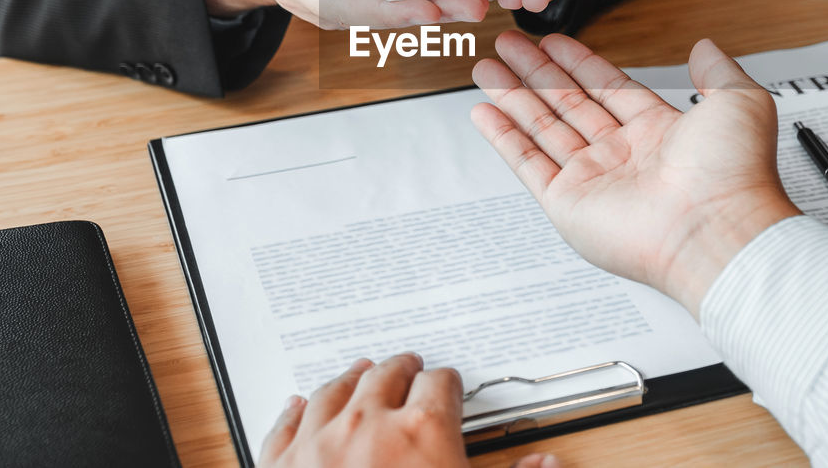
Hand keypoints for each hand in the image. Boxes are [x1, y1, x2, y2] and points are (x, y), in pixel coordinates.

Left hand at [256, 354, 559, 467]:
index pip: (441, 383)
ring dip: (352, 378)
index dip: (449, 385)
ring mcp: (319, 442)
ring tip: (361, 373)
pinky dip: (295, 410)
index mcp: (423, 432)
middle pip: (387, 374)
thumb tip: (545, 466)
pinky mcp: (281, 465)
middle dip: (403, 371)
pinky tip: (300, 403)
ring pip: (335, 390)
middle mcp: (368, 424)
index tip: (449, 388)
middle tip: (410, 370)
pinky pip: (286, 424)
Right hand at [471, 32, 800, 313]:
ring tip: (486, 67)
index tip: (551, 41)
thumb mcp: (740, 101)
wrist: (717, 230)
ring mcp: (594, 180)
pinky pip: (528, 163)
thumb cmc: (735, 174)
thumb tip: (704, 46)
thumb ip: (716, 70)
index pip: (607, 87)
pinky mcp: (569, 204)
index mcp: (659, 131)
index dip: (577, 62)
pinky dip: (503, 138)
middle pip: (567, 103)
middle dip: (535, 72)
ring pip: (542, 127)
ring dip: (512, 96)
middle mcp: (624, 155)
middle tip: (508, 45)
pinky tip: (484, 112)